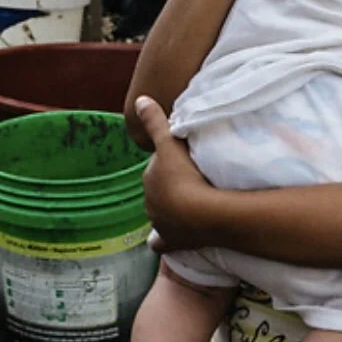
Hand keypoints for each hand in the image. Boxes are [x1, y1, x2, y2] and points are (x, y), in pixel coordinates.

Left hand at [133, 97, 216, 252]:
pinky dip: (162, 240)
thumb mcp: (170, 143)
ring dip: (172, 208)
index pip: (158, 169)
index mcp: (149, 180)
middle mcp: (149, 203)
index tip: (185, 161)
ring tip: (190, 203)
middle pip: (160, 191)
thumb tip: (139, 99)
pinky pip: (162, 242)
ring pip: (162, 213)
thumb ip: (155, 121)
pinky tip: (161, 241)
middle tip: (192, 180)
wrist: (201, 213)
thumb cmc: (185, 175)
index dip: (170, 164)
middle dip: (171, 186)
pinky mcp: (172, 242)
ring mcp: (160, 224)